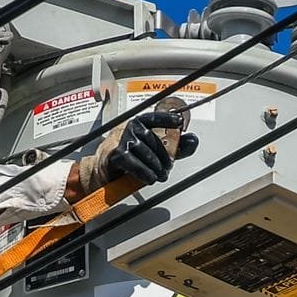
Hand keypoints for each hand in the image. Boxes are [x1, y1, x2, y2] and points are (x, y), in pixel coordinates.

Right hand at [70, 107, 199, 197]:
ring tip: (159, 176)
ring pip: (146, 153)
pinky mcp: (116, 154)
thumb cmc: (127, 158)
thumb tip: (193, 141)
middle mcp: (130, 128)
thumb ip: (174, 146)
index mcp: (138, 123)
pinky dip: (144, 173)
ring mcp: (122, 140)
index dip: (167, 119)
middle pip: (153, 140)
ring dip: (155, 168)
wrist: (102, 169)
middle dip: (164, 157)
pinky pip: (135, 164)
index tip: (179, 122)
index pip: (155, 117)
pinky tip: (149, 178)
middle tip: (167, 168)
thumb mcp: (153, 151)